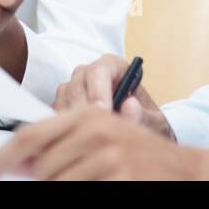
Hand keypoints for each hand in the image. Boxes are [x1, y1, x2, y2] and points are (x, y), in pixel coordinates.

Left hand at [0, 106, 208, 180]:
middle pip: (40, 167)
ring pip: (55, 184)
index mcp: (87, 114)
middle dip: (41, 181)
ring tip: (92, 180)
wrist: (189, 171)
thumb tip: (17, 162)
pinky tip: (99, 186)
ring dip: (63, 188)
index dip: (4, 156)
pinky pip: (76, 193)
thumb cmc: (141, 158)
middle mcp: (96, 129)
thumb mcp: (101, 139)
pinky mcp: (120, 178)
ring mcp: (109, 156)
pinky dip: (80, 193)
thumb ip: (61, 144)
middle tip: (65, 179)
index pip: (31, 134)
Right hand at [53, 54, 172, 139]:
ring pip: (63, 97)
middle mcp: (92, 74)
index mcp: (115, 67)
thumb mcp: (154, 122)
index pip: (99, 71)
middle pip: (77, 83)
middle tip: (90, 130)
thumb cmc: (147, 123)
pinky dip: (61, 125)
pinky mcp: (64, 106)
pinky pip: (55, 111)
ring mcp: (75, 89)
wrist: (139, 137)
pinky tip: (74, 140)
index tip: (103, 112)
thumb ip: (143, 116)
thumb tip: (130, 105)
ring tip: (85, 139)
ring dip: (71, 118)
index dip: (98, 90)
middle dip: (83, 107)